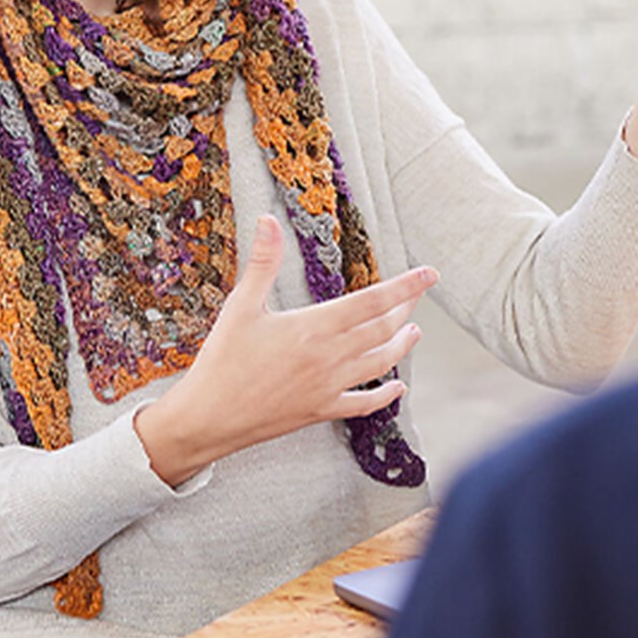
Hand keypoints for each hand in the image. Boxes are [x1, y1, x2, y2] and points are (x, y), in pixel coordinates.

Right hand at [133, 215, 436, 485]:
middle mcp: (329, 357)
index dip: (405, 286)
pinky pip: (364, 404)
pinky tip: (397, 387)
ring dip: (401, 346)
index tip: (429, 274)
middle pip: (383, 330)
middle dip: (405, 309)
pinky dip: (386, 395)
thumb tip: (268, 220)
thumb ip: (262, 263)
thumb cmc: (221, 359)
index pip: (372, 301)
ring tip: (414, 332)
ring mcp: (329, 387)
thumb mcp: (240, 306)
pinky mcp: (322, 410)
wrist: (209, 417)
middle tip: (420, 294)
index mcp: (314, 327)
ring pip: (379, 364)